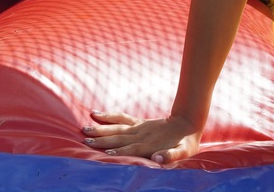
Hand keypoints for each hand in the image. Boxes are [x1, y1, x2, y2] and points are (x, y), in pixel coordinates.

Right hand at [82, 110, 200, 163]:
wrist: (189, 122)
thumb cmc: (185, 142)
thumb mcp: (183, 152)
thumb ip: (171, 155)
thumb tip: (157, 159)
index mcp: (149, 145)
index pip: (130, 150)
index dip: (118, 153)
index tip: (103, 154)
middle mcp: (141, 135)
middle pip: (118, 138)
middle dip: (102, 141)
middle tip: (85, 141)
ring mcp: (139, 128)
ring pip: (116, 128)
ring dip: (101, 129)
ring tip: (84, 128)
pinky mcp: (139, 123)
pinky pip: (121, 118)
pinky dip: (109, 116)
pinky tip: (96, 113)